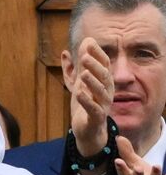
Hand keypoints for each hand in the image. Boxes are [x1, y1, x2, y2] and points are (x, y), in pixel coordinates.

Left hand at [69, 38, 112, 159]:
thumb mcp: (77, 83)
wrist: (87, 131)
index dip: (98, 54)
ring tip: (83, 73)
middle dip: (95, 66)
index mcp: (102, 83)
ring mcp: (103, 106)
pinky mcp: (96, 119)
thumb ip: (75, 67)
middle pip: (104, 77)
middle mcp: (106, 93)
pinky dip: (87, 101)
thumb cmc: (85, 104)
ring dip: (92, 82)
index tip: (89, 43)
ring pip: (101, 93)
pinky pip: (94, 110)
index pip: (104, 65)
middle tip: (85, 56)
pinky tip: (79, 93)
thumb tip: (68, 50)